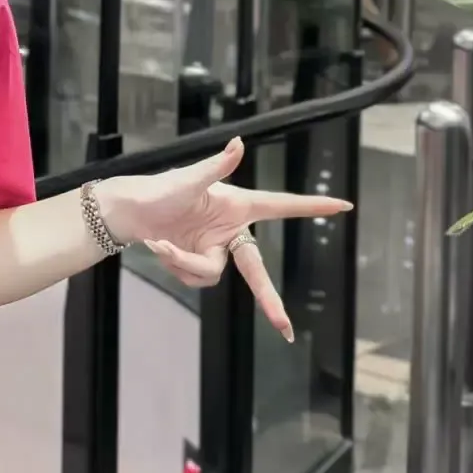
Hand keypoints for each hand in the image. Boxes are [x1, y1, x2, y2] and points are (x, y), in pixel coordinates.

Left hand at [95, 137, 350, 342]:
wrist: (129, 212)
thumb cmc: (160, 190)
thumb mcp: (188, 180)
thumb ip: (217, 166)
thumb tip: (238, 143)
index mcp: (237, 205)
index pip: (281, 206)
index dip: (311, 207)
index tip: (343, 205)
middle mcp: (230, 230)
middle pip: (257, 270)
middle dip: (269, 301)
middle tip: (285, 329)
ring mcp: (215, 249)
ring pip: (211, 273)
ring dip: (183, 263)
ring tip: (159, 243)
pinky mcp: (198, 261)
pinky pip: (195, 277)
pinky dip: (176, 266)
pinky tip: (160, 248)